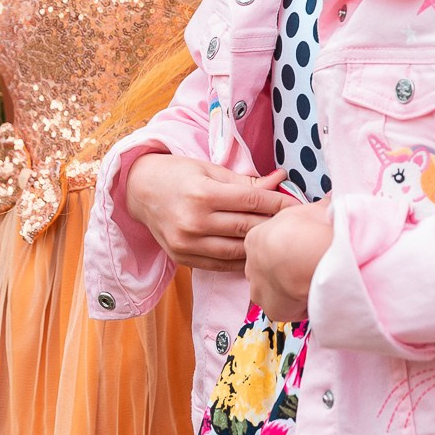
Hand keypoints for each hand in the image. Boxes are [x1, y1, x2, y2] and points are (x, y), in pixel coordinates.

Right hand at [125, 154, 290, 271]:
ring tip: (275, 240)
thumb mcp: (209, 169)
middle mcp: (194, 221)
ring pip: (237, 250)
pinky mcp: (182, 257)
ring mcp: (187, 243)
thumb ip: (245, 181)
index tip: (297, 204)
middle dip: (273, 224)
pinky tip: (253, 253)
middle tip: (293, 223)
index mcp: (203, 194)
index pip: (252, 201)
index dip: (279, 202)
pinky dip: (239, 260)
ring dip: (259, 246)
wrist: (138, 191)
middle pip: (247, 227)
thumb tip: (280, 180)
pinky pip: (220, 264)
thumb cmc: (176, 174)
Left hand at [245, 197, 334, 320]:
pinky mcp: (273, 309)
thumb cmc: (308, 226)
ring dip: (291, 290)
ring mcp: (260, 289)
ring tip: (314, 284)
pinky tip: (316, 296)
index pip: (266, 248)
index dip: (286, 250)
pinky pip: (288, 310)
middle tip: (308, 268)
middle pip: (267, 271)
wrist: (307, 254)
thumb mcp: (312, 209)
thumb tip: (329, 204)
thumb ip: (316, 210)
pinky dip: (301, 306)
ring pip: (275, 292)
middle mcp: (251, 266)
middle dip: (285, 272)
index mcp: (254, 240)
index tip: (303, 251)